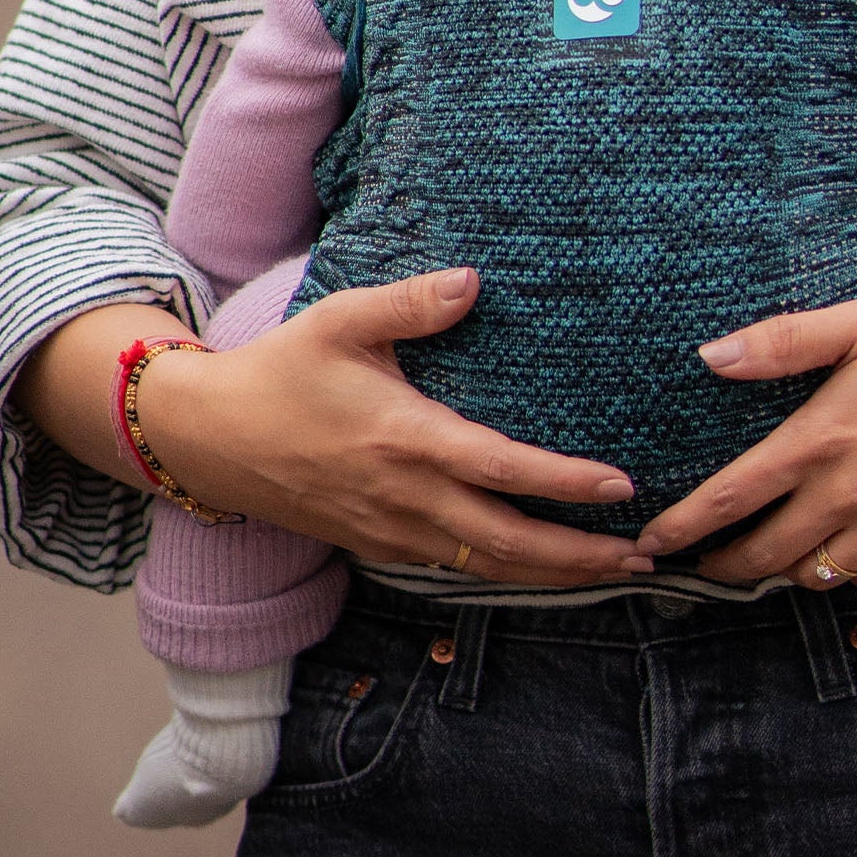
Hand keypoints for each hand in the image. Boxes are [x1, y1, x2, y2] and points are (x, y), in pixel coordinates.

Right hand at [133, 267, 650, 585]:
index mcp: (404, 439)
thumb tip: (473, 281)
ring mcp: (389, 530)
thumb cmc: (281, 371)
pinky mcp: (377, 545)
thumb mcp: (340, 319)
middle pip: (507, 542)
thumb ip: (409, 303)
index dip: (565, 484)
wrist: (210, 438)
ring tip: (614, 571)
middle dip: (580, 556)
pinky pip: (453, 568)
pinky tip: (542, 570)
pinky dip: (504, 574)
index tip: (622, 487)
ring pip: (484, 565)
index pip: (501, 469)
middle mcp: (403, 496)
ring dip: (552, 575)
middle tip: (646, 555)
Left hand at [633, 298, 856, 596]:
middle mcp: (850, 496)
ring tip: (766, 556)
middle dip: (722, 564)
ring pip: (813, 577)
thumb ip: (784, 341)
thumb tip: (710, 357)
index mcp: (822, 439)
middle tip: (701, 562)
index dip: (683, 527)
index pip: (730, 498)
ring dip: (782, 570)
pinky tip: (843, 549)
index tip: (651, 544)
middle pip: (762, 555)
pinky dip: (846, 575)